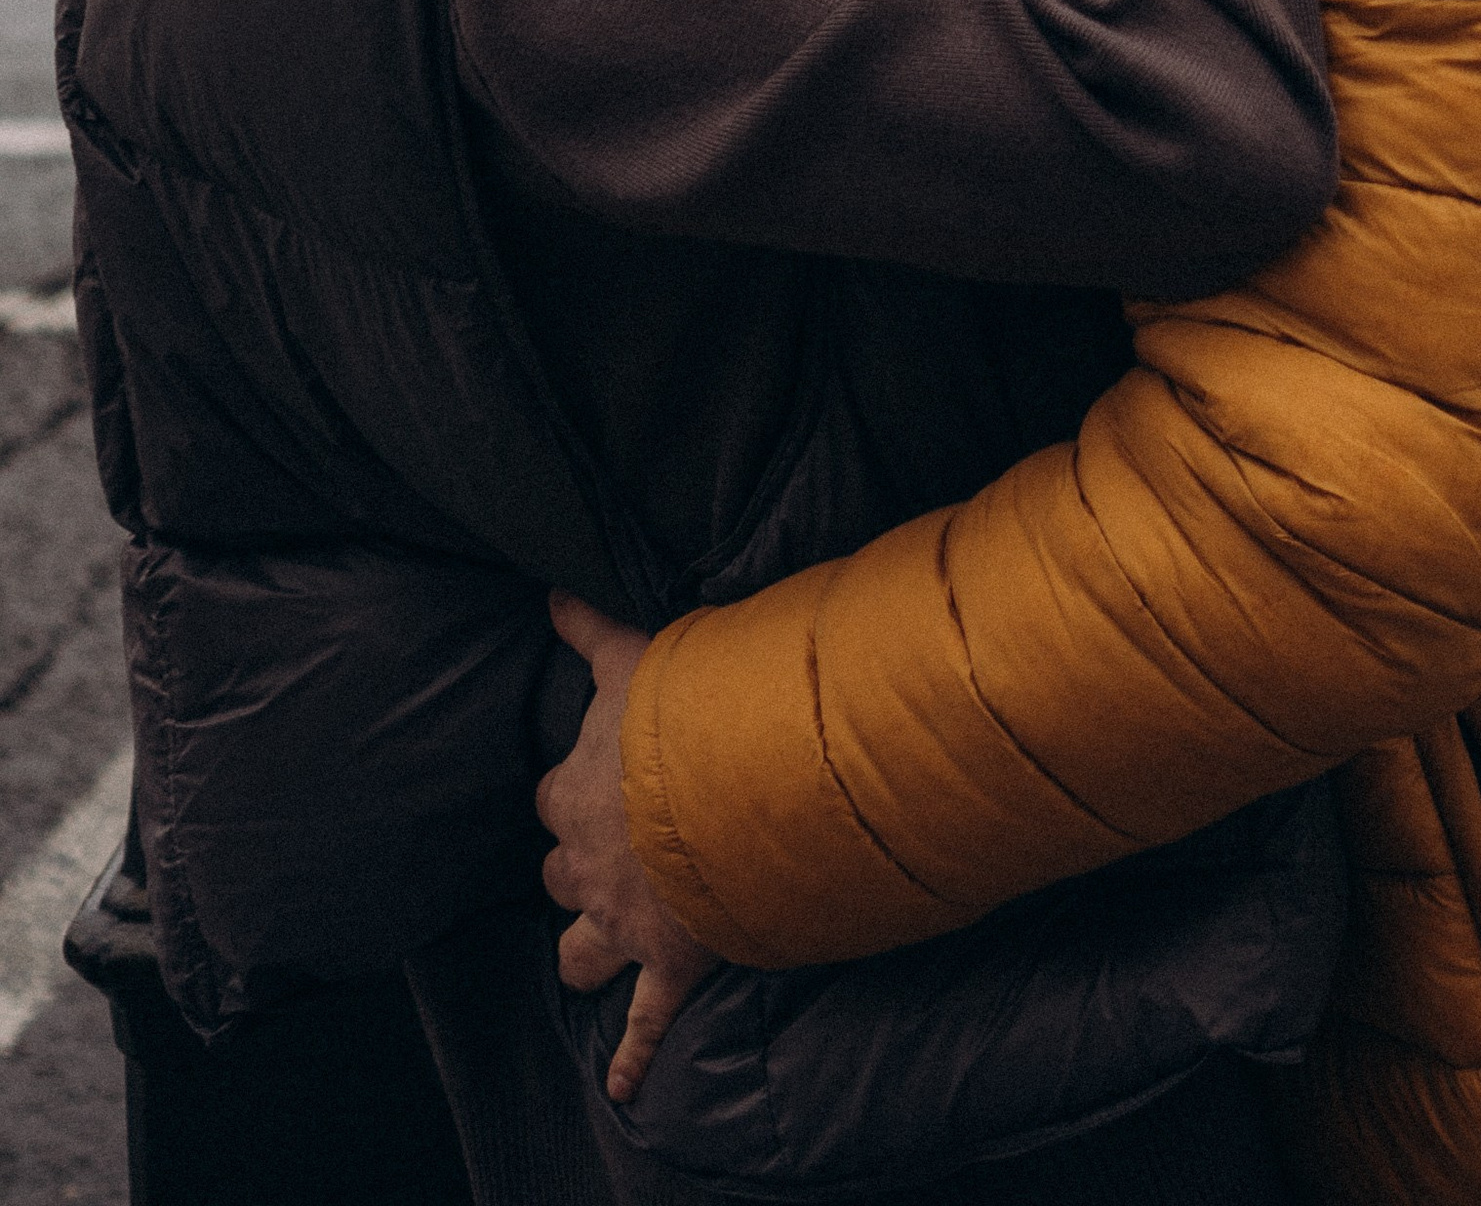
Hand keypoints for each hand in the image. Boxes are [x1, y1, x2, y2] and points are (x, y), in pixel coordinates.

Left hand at [537, 593, 716, 1105]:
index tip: (601, 779)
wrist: (737, 794)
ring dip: (588, 951)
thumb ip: (588, 626)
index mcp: (573, 797)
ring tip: (601, 949)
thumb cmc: (686, 720)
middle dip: (580, 869)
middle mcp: (586, 868)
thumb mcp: (633, 656)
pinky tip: (623, 1086)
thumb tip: (547, 590)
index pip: (553, 797)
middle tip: (616, 853)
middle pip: (559, 877)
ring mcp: (624, 924)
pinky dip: (632, 1057)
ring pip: (580, 953)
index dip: (576, 790)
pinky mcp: (668, 967)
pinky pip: (644, 1024)